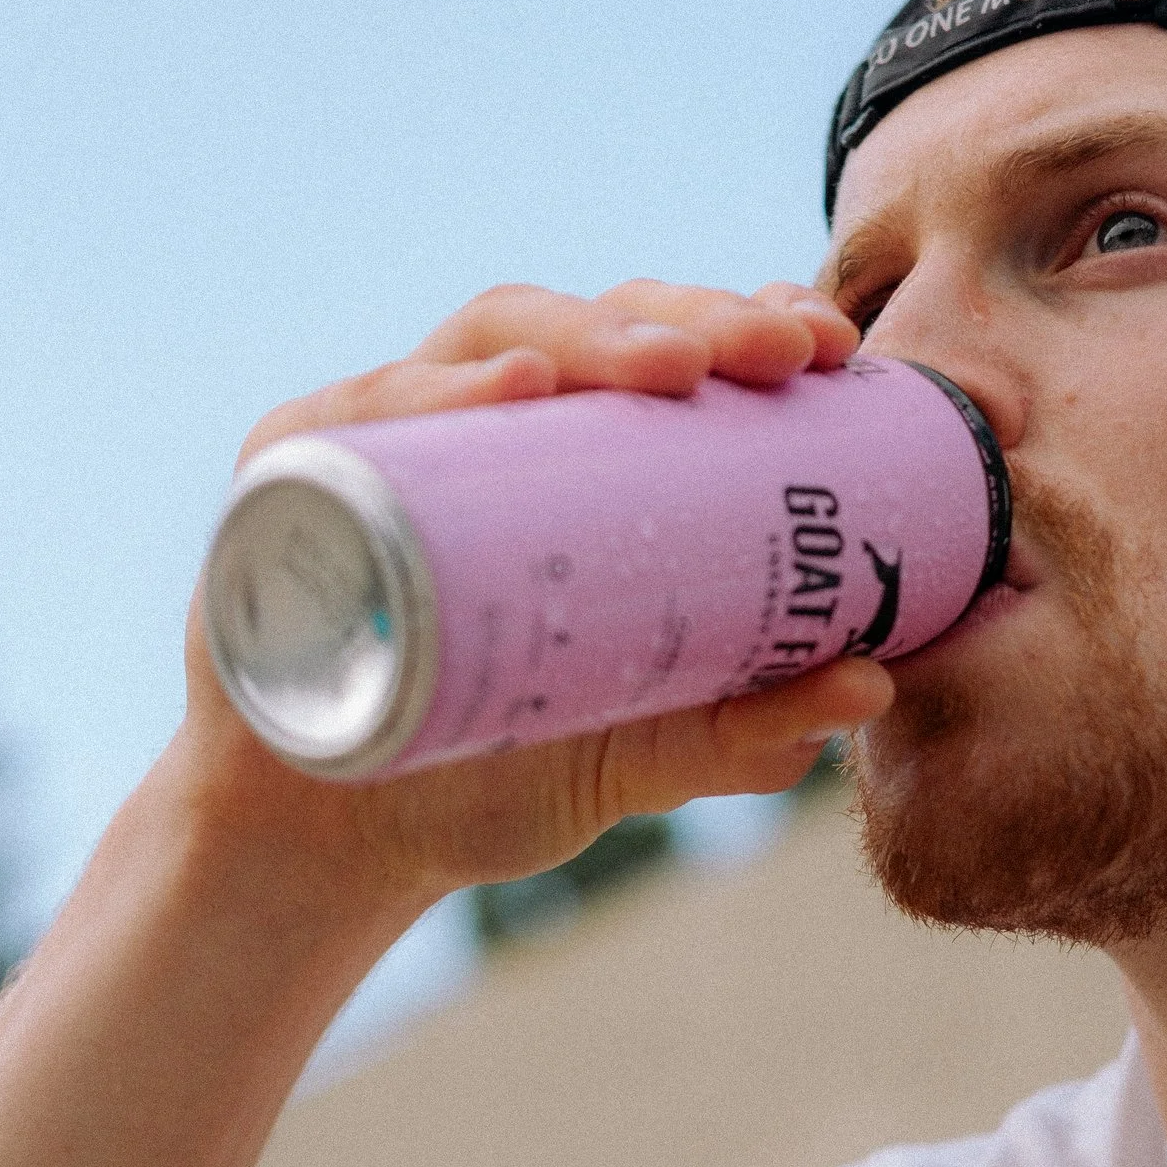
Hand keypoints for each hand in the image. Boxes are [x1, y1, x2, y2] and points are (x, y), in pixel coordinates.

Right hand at [172, 278, 896, 909]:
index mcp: (577, 456)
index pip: (669, 350)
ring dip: (588, 332)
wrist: (338, 848)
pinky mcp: (295, 479)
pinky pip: (367, 412)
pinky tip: (511, 387)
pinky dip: (439, 388)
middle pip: (597, 324)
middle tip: (776, 350)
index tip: (833, 344)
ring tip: (668, 365)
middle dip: (693, 318)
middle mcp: (488, 423)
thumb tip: (871, 683)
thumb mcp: (639, 753)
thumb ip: (743, 730)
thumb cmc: (497, 765)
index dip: (748, 322)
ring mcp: (392, 439)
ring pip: (490, 337)